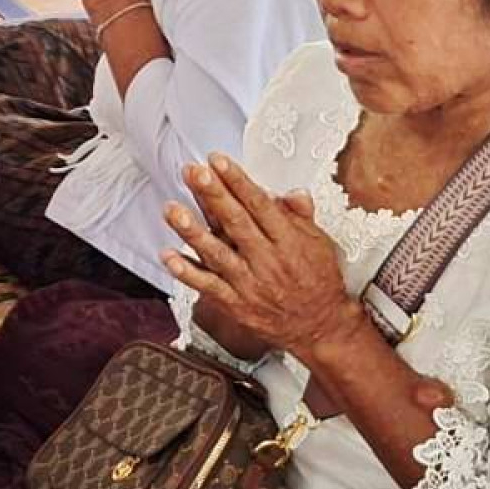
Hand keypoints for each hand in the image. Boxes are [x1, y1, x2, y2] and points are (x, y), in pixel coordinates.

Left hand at [161, 155, 361, 362]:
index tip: (217, 160)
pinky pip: (209, 287)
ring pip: (217, 254)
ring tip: (172, 209)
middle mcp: (268, 260)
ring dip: (191, 231)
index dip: (237, 181)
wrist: (321, 328)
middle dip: (213, 195)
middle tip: (193, 172)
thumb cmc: (320, 280)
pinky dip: (187, 272)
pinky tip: (168, 255)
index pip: (260, 204)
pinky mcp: (237, 304)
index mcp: (288, 241)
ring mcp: (250, 283)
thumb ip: (301, 215)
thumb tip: (292, 190)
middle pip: (236, 223)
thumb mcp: (320, 243)